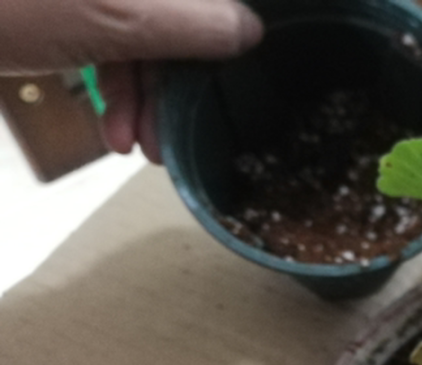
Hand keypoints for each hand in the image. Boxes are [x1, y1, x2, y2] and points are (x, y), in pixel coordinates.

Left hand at [0, 0, 263, 162]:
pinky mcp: (64, 12)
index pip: (208, 3)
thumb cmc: (8, 7)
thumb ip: (192, 21)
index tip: (232, 86)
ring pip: (145, 38)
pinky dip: (116, 90)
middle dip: (179, 81)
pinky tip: (113, 131)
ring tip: (139, 146)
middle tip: (174, 135)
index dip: (225, 38)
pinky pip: (110, 46)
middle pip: (179, 19)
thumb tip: (251, 30)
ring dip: (148, 98)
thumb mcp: (116, 15)